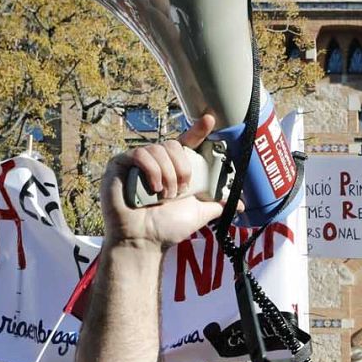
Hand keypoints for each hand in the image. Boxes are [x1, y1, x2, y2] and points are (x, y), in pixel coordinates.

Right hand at [100, 113, 226, 249]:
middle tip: (182, 190)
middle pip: (175, 145)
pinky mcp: (120, 164)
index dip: (198, 130)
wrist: (144, 241)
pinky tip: (153, 189)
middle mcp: (157, 162)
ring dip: (168, 175)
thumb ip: (216, 203)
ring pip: (159, 149)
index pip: (187, 143)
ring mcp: (137, 163)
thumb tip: (240, 204)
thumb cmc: (166, 228)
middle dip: (183, 168)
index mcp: (175, 168)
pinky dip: (152, 171)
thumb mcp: (198, 213)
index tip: (210, 120)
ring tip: (166, 196)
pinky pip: (140, 154)